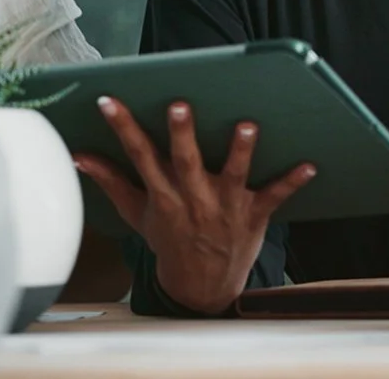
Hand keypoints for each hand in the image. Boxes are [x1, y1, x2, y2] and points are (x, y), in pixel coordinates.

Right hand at [72, 96, 315, 314]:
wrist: (200, 287)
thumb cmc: (169, 240)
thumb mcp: (136, 214)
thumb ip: (111, 181)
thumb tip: (79, 155)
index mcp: (162, 195)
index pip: (139, 156)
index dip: (122, 128)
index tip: (109, 101)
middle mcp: (192, 199)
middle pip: (185, 162)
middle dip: (182, 135)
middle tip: (180, 105)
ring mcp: (224, 208)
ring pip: (232, 175)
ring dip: (240, 152)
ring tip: (247, 125)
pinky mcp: (253, 216)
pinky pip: (274, 197)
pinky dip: (291, 181)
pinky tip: (309, 164)